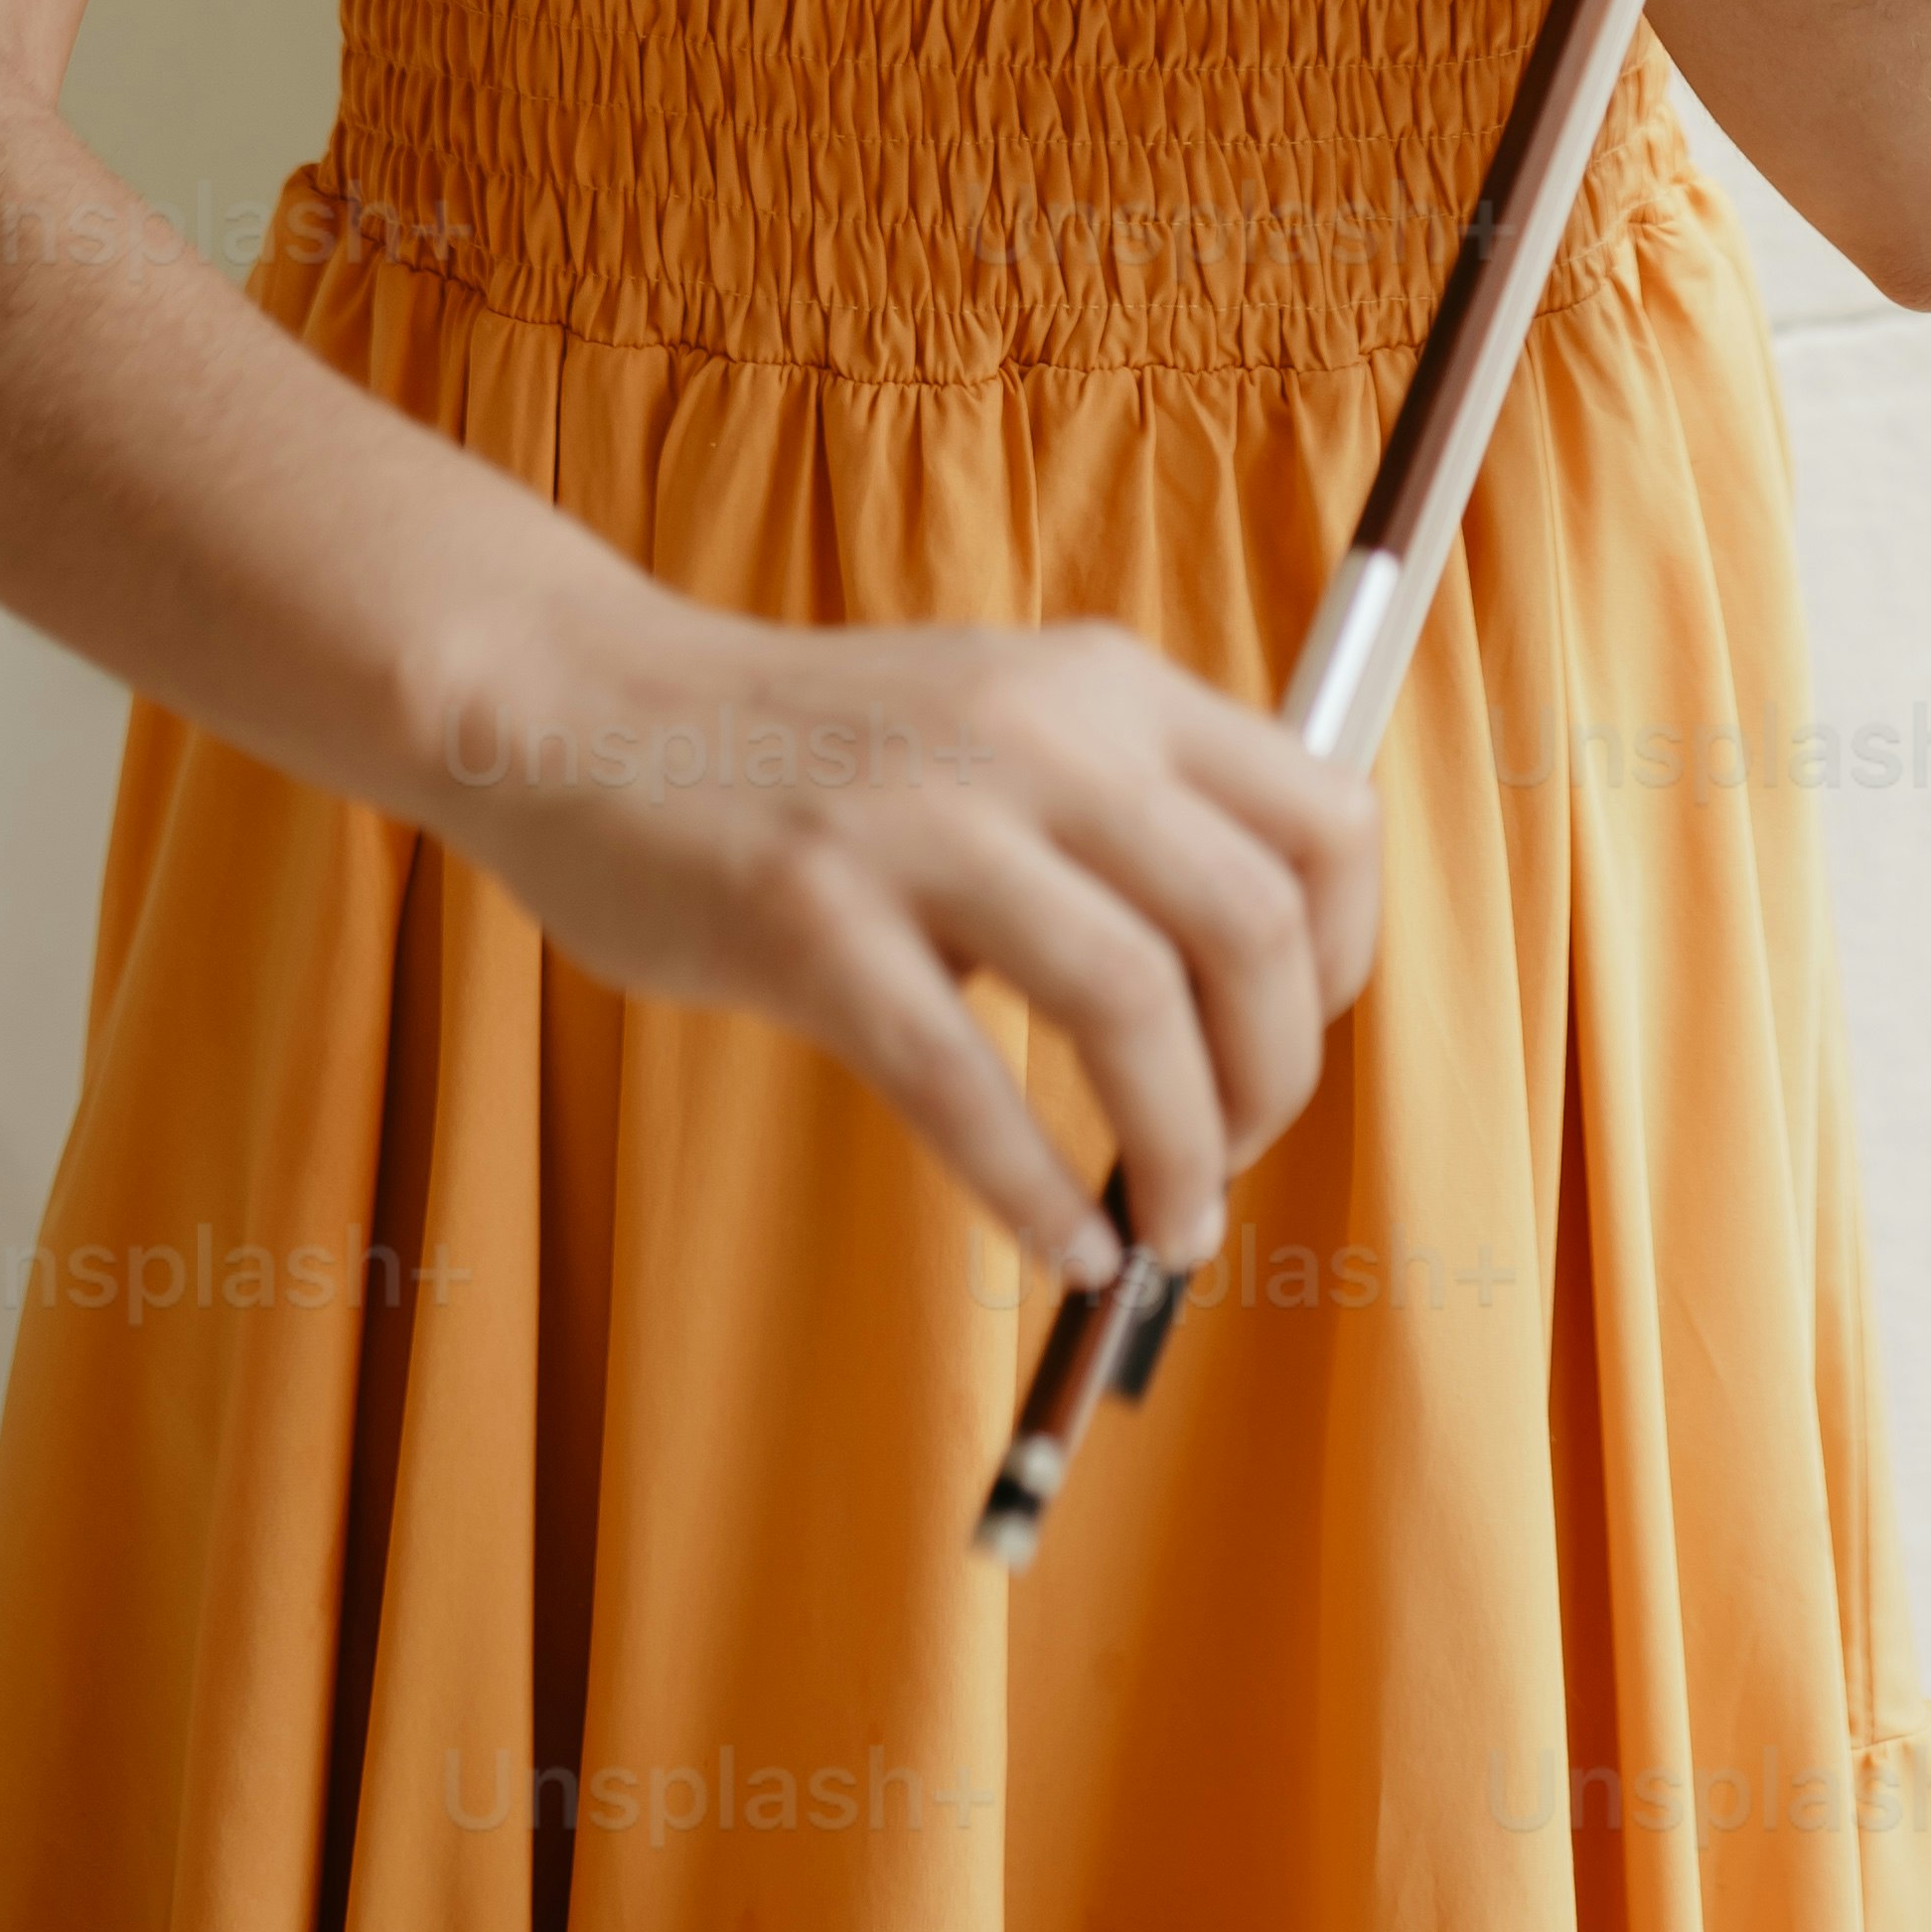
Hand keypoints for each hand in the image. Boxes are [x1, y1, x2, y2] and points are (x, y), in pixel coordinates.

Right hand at [423, 580, 1378, 1275]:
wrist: (588, 711)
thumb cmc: (813, 754)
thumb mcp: (1000, 719)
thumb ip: (1121, 814)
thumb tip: (1258, 1006)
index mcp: (1104, 685)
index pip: (1323, 816)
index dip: (1343, 961)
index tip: (1295, 1045)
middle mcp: (1035, 732)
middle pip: (1251, 924)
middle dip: (1275, 1080)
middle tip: (1230, 1165)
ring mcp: (919, 822)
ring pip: (1132, 1006)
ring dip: (1181, 1153)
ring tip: (1167, 1231)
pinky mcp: (811, 920)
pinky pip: (964, 1084)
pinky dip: (1036, 1192)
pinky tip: (1062, 1246)